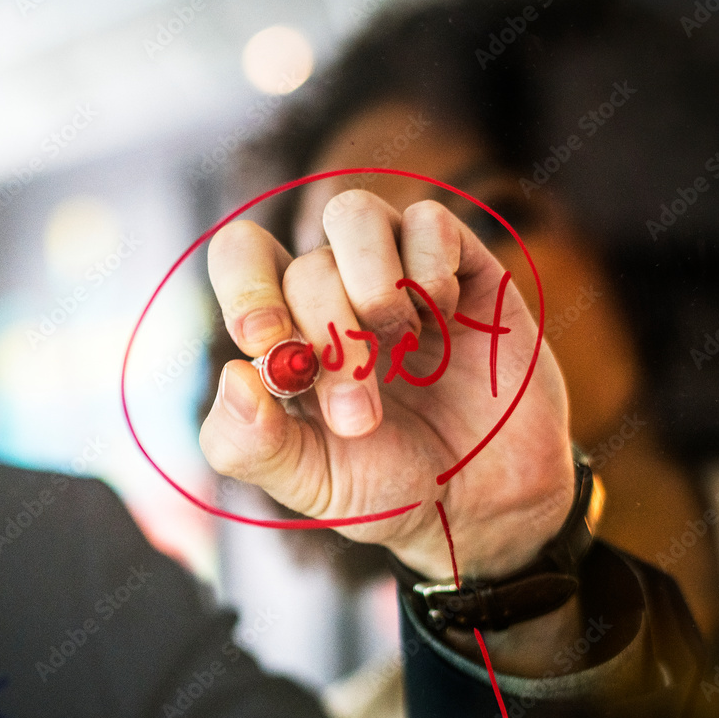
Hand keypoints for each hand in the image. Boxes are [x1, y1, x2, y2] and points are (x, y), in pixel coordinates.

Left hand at [199, 190, 573, 581]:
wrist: (485, 504)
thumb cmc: (390, 489)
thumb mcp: (309, 484)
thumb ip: (248, 445)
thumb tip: (233, 377)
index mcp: (288, 332)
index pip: (243, 256)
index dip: (245, 285)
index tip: (267, 343)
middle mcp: (337, 292)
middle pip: (306, 266)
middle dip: (330, 344)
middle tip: (357, 418)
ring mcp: (398, 275)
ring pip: (354, 213)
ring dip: (371, 289)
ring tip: (404, 349)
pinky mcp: (462, 267)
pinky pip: (429, 222)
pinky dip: (429, 271)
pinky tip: (445, 321)